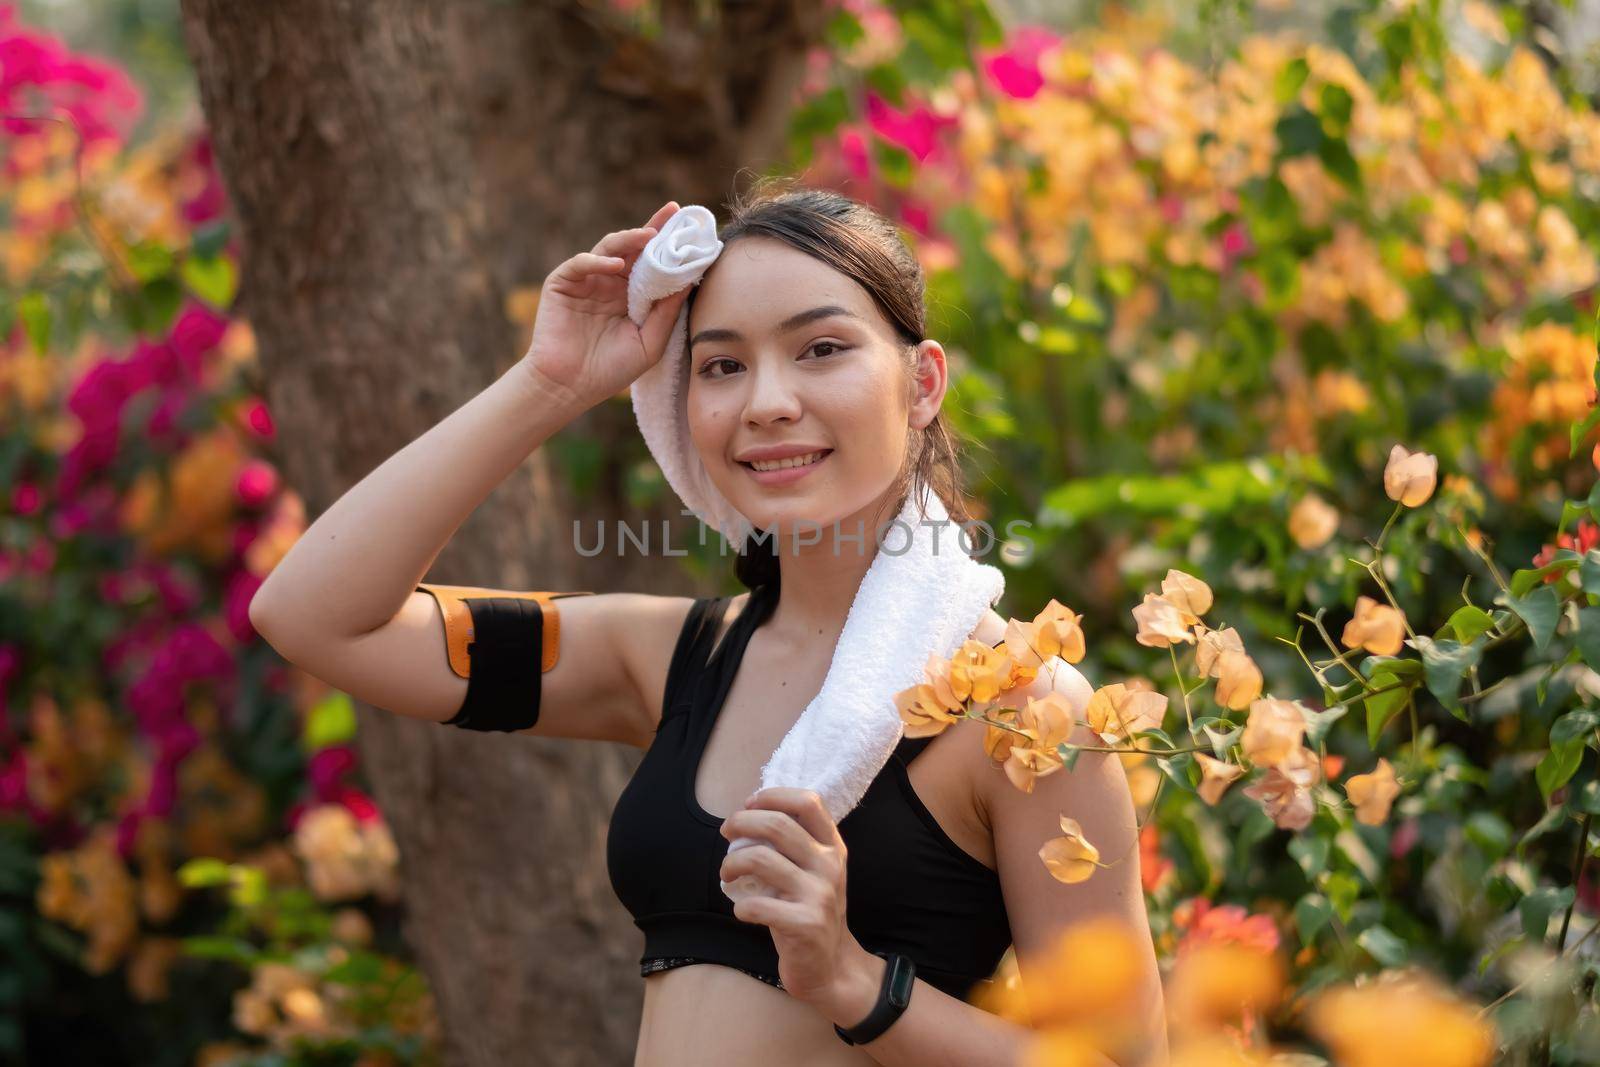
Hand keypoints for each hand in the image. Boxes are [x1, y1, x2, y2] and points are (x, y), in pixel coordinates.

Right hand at [521, 200, 692, 408]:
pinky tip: (616, 264)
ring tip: (648, 236)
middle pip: (634, 248)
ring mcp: (587, 281)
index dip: (669, 245)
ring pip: (609, 248)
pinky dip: (597, 260)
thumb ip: (667, 313)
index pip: (654, 263)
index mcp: (633, 296)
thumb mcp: (650, 342)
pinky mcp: (562, 283)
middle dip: (653, 229)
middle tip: (673, 213)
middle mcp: (611, 283)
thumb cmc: (610, 370)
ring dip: (628, 239)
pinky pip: (581, 263)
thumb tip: (689, 280)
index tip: (691, 226)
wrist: (569, 388)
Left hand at [719, 788, 871, 1007]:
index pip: (809, 802)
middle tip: (726, 833)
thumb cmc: (809, 911)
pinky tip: (741, 910)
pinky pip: (758, 905)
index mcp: (833, 847)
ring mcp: (819, 895)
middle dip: (741, 822)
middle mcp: (829, 866)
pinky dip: (740, 905)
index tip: (749, 804)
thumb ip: (793, 845)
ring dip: (731, 863)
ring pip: (761, 859)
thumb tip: (748, 816)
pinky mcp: (805, 925)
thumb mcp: (814, 872)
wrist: (831, 966)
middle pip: (777, 824)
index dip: (773, 796)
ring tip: (726, 873)